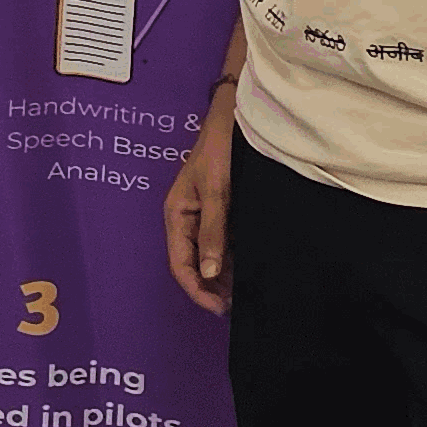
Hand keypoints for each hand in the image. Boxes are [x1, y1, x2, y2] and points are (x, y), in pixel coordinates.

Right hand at [163, 87, 237, 315]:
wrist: (234, 117)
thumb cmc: (219, 149)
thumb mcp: (216, 191)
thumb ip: (213, 232)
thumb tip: (208, 272)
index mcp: (177, 215)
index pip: (180, 264)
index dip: (196, 290)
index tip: (219, 308)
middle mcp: (188, 219)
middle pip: (194, 264)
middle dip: (212, 288)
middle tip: (238, 307)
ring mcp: (206, 216)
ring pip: (210, 256)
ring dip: (224, 277)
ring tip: (245, 294)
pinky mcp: (223, 212)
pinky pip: (225, 243)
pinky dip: (234, 260)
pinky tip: (249, 270)